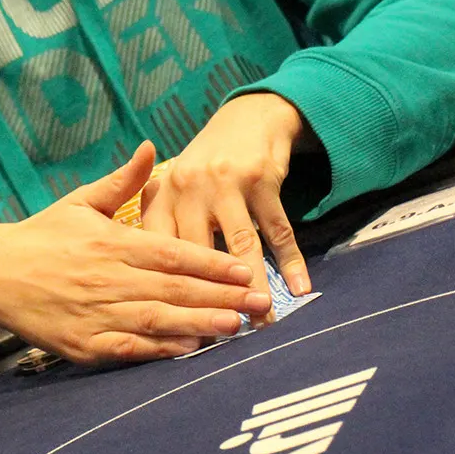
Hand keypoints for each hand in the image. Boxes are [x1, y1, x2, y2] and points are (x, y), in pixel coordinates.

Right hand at [0, 142, 270, 361]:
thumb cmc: (42, 236)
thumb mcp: (81, 201)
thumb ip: (123, 181)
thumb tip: (152, 147)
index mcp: (111, 242)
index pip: (171, 253)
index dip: (210, 263)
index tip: (245, 269)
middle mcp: (107, 278)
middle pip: (173, 289)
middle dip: (219, 297)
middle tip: (259, 303)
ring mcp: (95, 314)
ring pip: (156, 321)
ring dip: (199, 324)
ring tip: (236, 326)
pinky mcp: (82, 344)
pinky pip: (128, 350)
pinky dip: (159, 351)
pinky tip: (189, 351)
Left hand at [141, 94, 309, 313]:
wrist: (248, 118)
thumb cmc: (205, 165)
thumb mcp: (175, 188)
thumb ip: (161, 227)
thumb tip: (154, 286)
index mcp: (163, 194)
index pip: (160, 250)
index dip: (168, 290)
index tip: (177, 329)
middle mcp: (190, 188)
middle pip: (199, 254)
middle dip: (210, 297)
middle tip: (221, 335)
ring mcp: (227, 183)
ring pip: (241, 245)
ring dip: (254, 286)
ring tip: (263, 321)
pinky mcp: (262, 179)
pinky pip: (278, 229)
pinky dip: (291, 261)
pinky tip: (300, 289)